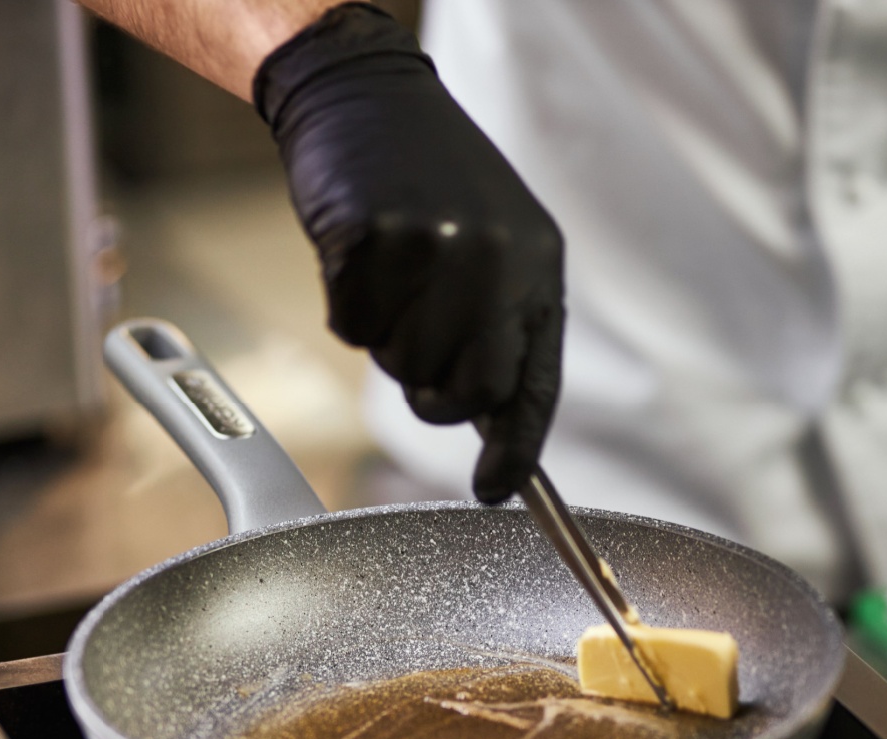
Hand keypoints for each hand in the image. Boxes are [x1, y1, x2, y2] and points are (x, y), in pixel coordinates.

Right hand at [255, 3, 563, 502]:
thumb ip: (504, 331)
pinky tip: (362, 255)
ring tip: (396, 273)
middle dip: (434, 393)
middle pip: (465, 395)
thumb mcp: (500, 249)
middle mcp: (497, 262)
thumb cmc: (436, 186)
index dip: (516, 449)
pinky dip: (348, 308)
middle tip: (417, 338)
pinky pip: (352, 330)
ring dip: (389, 340)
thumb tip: (496, 429)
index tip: (496, 490)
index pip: (535, 385)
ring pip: (404, 368)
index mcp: (538, 270)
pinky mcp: (373, 239)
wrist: (369, 100)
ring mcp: (436, 250)